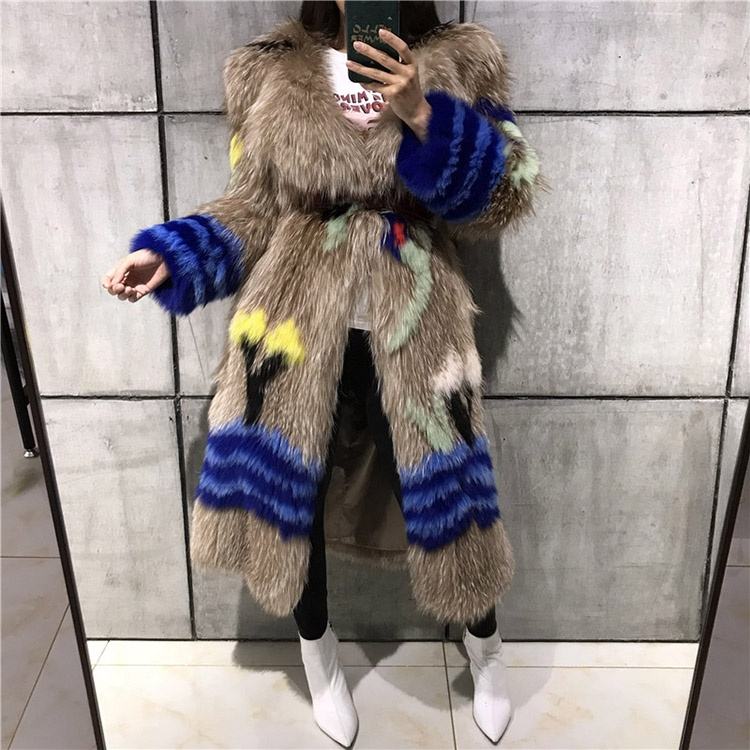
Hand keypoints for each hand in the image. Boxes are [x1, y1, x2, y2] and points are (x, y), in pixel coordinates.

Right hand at [101, 249, 169, 302]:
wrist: (163, 259)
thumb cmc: (146, 256)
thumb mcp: (129, 261)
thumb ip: (119, 272)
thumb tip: (113, 285)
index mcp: (121, 270)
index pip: (108, 279)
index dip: (106, 283)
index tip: (108, 285)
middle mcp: (126, 278)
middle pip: (114, 290)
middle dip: (114, 290)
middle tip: (121, 286)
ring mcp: (134, 285)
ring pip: (122, 296)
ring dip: (122, 294)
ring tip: (129, 288)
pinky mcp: (143, 291)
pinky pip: (132, 299)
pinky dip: (131, 297)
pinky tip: (135, 291)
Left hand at [346, 27, 431, 141]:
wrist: (416, 111)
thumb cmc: (409, 90)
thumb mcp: (408, 74)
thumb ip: (398, 65)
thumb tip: (375, 55)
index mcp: (412, 64)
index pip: (403, 48)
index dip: (392, 39)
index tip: (380, 31)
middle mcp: (407, 73)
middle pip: (385, 59)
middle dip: (369, 51)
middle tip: (356, 44)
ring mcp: (400, 84)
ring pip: (376, 73)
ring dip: (361, 68)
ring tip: (349, 63)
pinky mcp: (393, 94)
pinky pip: (376, 86)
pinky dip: (366, 83)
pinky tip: (359, 80)